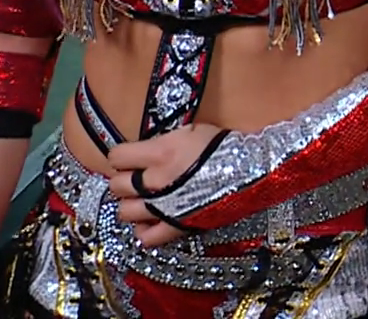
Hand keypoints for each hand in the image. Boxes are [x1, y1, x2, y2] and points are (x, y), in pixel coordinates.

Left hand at [107, 122, 223, 246]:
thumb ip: (164, 141)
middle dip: (124, 180)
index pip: (116, 157)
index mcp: (159, 154)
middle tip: (137, 177)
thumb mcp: (191, 130)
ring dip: (130, 204)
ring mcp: (162, 207)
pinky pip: (146, 238)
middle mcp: (155, 181)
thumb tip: (147, 148)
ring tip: (143, 199)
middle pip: (117, 185)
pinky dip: (143, 231)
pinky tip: (150, 221)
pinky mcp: (175, 227)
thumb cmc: (224, 146)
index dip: (121, 156)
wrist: (250, 170)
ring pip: (124, 212)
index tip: (128, 157)